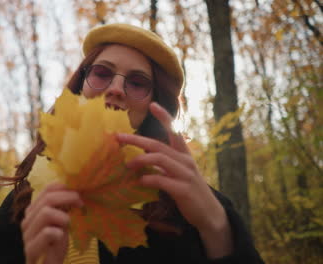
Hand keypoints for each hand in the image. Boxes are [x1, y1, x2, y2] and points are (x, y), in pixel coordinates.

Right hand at [21, 183, 82, 263]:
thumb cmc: (55, 245)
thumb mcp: (60, 223)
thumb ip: (62, 208)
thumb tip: (74, 190)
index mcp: (33, 212)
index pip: (46, 190)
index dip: (63, 188)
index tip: (78, 193)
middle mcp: (27, 221)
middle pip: (47, 199)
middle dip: (67, 198)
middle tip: (80, 203)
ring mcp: (27, 235)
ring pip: (45, 213)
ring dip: (63, 217)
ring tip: (68, 224)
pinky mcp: (31, 250)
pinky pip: (47, 233)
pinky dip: (58, 233)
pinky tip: (61, 238)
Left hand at [116, 102, 232, 257]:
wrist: (208, 214)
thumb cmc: (189, 191)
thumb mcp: (176, 174)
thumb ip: (162, 164)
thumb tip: (141, 155)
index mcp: (184, 155)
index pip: (174, 131)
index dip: (164, 117)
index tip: (153, 105)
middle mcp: (185, 161)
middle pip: (158, 145)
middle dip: (137, 140)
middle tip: (118, 137)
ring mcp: (186, 174)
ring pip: (160, 159)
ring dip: (141, 160)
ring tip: (128, 165)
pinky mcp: (183, 189)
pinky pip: (163, 180)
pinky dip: (149, 178)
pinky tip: (141, 181)